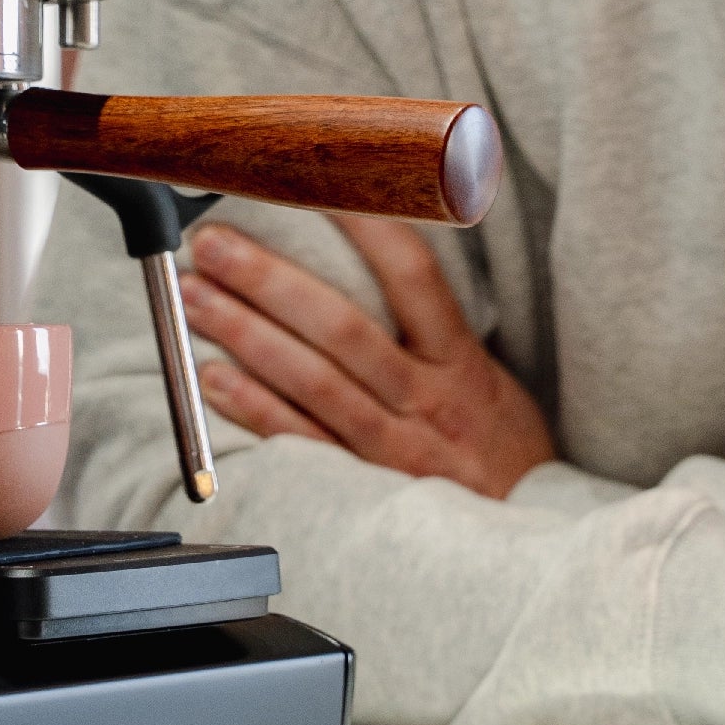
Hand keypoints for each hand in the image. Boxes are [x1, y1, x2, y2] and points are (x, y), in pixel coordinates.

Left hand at [177, 215, 555, 500]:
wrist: (528, 538)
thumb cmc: (501, 449)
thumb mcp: (488, 376)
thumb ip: (436, 326)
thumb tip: (378, 249)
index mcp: (460, 361)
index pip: (414, 277)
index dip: (368, 228)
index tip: (316, 187)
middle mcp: (425, 400)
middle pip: (341, 328)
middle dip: (270, 280)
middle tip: (214, 242)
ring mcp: (393, 448)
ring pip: (312, 381)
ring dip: (246, 333)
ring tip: (197, 296)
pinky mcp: (363, 489)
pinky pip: (300, 443)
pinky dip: (253, 409)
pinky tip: (212, 377)